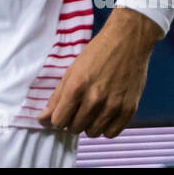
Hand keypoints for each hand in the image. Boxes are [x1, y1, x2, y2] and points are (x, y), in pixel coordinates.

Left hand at [37, 7, 161, 136]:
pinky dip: (106, 127)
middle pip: (75, 128)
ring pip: (93, 133)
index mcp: (77, 87)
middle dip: (73, 120)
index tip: (63, 113)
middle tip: (79, 107)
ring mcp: (113, 105)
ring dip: (89, 125)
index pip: (59, 121)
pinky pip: (111, 133)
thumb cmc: (98, 53)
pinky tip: (105, 113)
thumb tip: (44, 119)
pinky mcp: (129, 109)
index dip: (58, 118)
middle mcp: (95, 99)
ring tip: (93, 109)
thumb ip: (57, 97)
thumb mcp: (72, 70)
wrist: (128, 40)